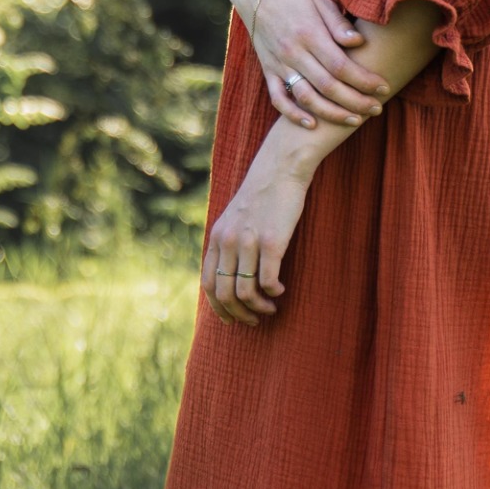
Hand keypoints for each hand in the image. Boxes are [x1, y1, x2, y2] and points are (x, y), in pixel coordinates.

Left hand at [202, 144, 310, 325]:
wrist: (281, 168)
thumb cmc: (263, 195)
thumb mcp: (235, 218)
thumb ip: (229, 242)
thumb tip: (231, 274)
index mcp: (217, 237)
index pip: (209, 284)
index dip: (218, 307)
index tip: (231, 319)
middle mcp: (229, 241)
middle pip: (225, 294)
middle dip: (239, 314)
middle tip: (254, 320)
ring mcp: (249, 242)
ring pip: (245, 292)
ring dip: (258, 308)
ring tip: (271, 308)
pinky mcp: (271, 241)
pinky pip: (267, 282)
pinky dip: (273, 293)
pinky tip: (281, 290)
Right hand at [238, 0, 389, 129]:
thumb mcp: (319, 1)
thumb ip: (338, 24)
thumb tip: (359, 42)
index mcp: (309, 34)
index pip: (341, 65)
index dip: (364, 80)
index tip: (383, 88)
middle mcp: (294, 53)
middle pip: (328, 86)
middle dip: (356, 101)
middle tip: (377, 109)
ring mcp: (279, 64)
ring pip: (306, 98)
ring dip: (332, 114)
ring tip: (354, 120)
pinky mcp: (269, 71)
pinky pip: (278, 99)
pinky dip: (293, 115)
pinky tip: (312, 124)